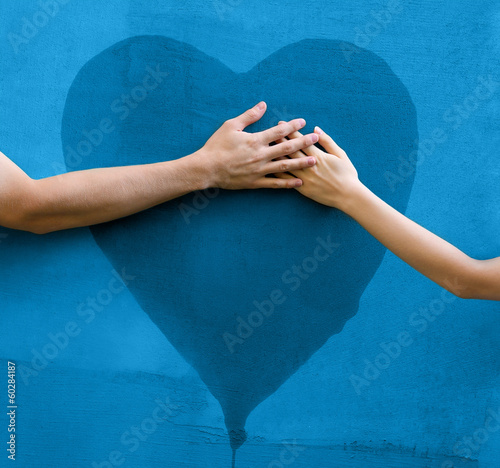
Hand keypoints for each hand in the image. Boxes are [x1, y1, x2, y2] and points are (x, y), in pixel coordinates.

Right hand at [196, 102, 317, 189]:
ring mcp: (259, 170)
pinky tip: (299, 182)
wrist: (206, 168)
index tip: (304, 122)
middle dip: (304, 142)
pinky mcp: (255, 182)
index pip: (279, 131)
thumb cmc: (216, 146)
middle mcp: (261, 155)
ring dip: (301, 163)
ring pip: (285, 166)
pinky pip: (275, 183)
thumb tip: (263, 105)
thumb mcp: (231, 126)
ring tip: (315, 160)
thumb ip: (249, 115)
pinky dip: (288, 183)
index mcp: (256, 140)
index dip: (293, 126)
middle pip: (287, 148)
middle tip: (317, 138)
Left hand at [274, 125, 362, 210]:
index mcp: (318, 156)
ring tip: (266, 147)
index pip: (300, 141)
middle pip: (290, 151)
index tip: (281, 123)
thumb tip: (316, 129)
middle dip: (279, 140)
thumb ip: (327, 141)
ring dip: (276, 155)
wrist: (348, 196)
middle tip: (268, 132)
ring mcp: (304, 178)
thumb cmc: (347, 174)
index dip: (290, 131)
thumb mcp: (340, 154)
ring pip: (286, 164)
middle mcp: (309, 166)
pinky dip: (277, 173)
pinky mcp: (302, 188)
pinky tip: (269, 167)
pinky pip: (287, 180)